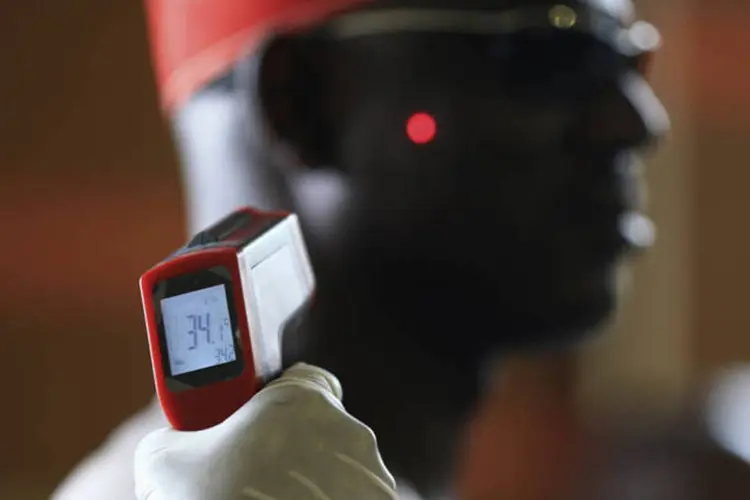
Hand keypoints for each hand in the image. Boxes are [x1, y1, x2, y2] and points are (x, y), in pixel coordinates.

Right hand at [134, 363, 397, 499]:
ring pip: (335, 468)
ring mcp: (369, 476)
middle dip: (284, 448)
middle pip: (314, 427)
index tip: (248, 421)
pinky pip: (350, 498)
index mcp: (302, 398)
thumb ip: (177, 433)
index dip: (272, 397)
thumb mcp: (168, 461)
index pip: (302, 377)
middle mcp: (347, 430)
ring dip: (308, 482)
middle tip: (245, 476)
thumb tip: (174, 442)